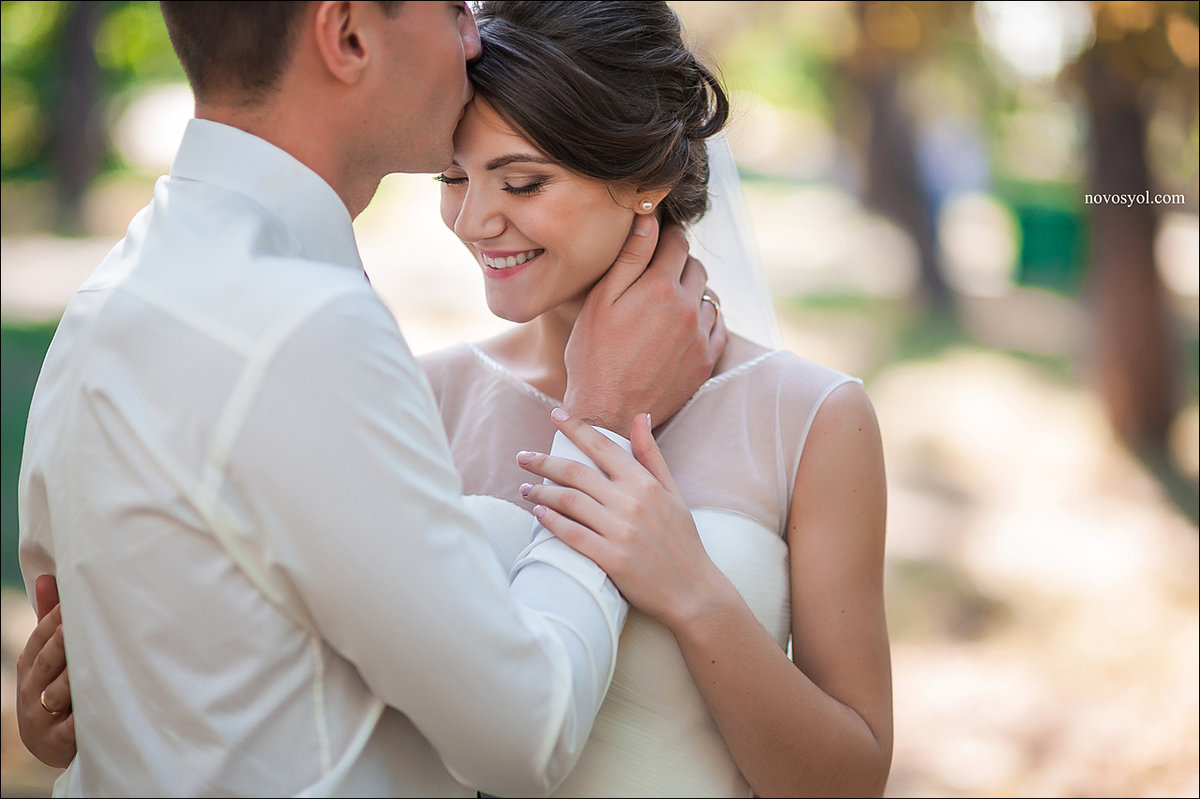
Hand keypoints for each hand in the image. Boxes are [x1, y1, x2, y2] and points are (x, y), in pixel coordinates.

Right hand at [16, 574, 74, 767]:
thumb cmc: (57, 687)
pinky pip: (72, 727)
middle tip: (81, 621)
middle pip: (49, 660)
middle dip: (63, 641)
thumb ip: (49, 618)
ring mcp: (41, 715)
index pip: (41, 636)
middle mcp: (31, 689)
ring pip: (60, 690)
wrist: (52, 743)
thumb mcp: (49, 655)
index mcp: (31, 665)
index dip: (57, 618)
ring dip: (75, 675)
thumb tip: (47, 576)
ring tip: (91, 656)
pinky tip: (99, 705)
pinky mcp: (56, 740)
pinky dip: (84, 718)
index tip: (75, 600)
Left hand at [517, 409, 720, 628]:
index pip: (603, 447)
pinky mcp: (611, 559)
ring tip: (524, 487)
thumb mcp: (673, 493)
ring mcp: (621, 532)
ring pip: (569, 501)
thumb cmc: (682, 540)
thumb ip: (651, 456)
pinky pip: (572, 534)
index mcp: (645, 484)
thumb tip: (640, 417)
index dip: (575, 428)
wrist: (692, 591)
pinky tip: (537, 512)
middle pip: (576, 472)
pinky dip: (551, 520)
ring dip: (541, 491)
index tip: (555, 414)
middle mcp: (631, 503)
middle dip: (544, 461)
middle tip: (523, 457)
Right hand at [563, 215, 726, 435]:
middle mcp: (688, 309)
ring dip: (693, 292)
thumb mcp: (601, 301)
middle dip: (679, 263)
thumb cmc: (593, 356)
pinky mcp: (706, 361)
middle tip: (657, 274)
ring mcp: (700, 337)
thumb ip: (630, 257)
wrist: (607, 412)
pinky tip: (686, 325)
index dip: (666, 235)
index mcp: (661, 288)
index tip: (658, 238)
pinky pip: (718, 327)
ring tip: (668, 303)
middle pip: (696, 267)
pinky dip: (706, 319)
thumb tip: (649, 219)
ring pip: (709, 296)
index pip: (677, 242)